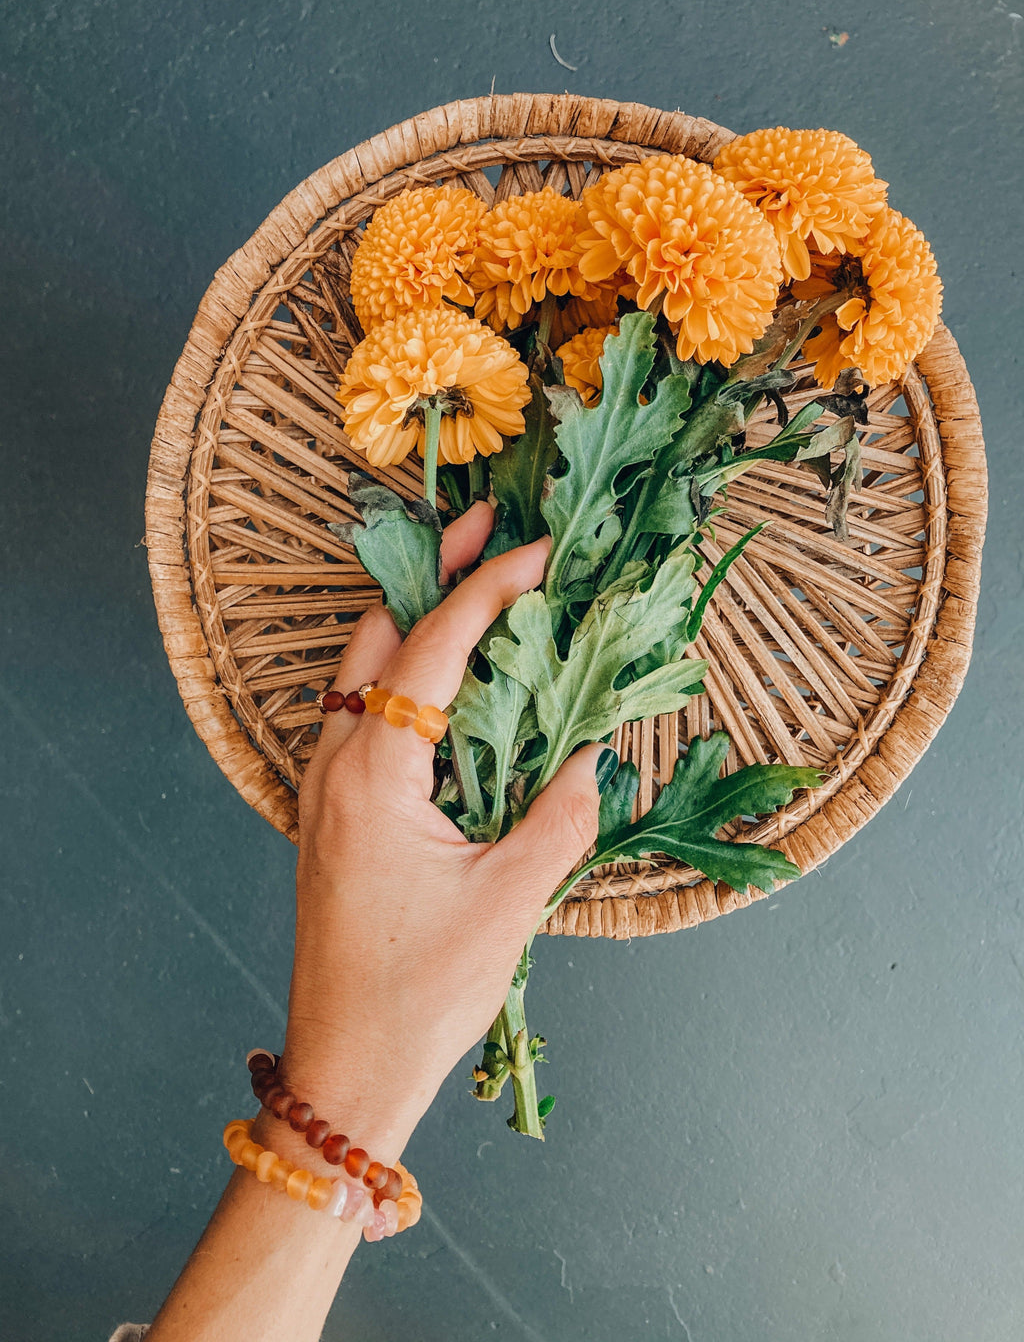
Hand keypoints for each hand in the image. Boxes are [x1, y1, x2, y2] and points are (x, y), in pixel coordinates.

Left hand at [256, 501, 604, 1165]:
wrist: (346, 1068)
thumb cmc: (421, 992)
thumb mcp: (510, 903)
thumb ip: (561, 817)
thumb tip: (595, 756)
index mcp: (373, 772)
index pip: (435, 646)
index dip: (490, 589)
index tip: (539, 549)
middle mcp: (335, 764)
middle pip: (378, 634)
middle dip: (434, 570)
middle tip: (491, 526)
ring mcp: (324, 787)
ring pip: (360, 669)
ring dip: (415, 616)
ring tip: (473, 579)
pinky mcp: (332, 813)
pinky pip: (361, 713)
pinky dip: (403, 672)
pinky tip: (451, 678)